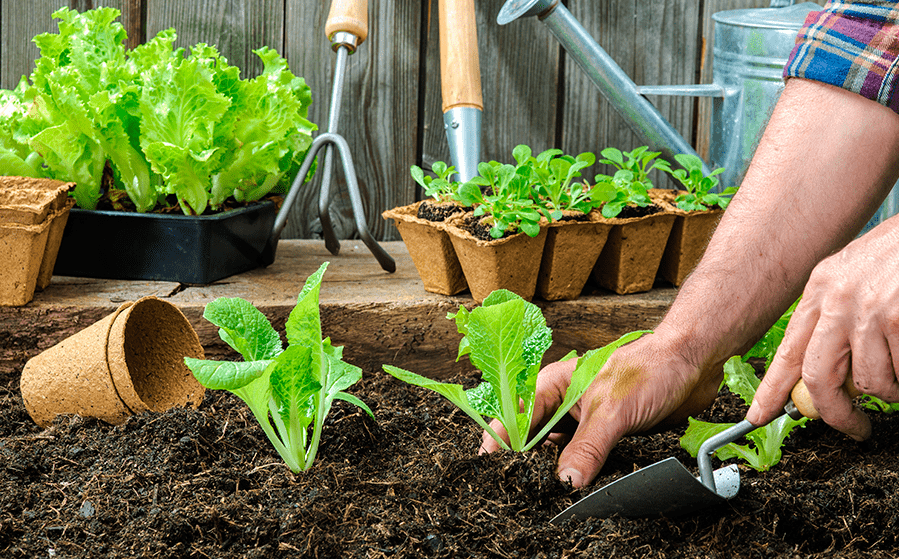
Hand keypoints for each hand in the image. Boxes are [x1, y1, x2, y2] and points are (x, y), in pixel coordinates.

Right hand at [479, 332, 722, 486]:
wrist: (694, 364)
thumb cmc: (651, 368)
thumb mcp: (612, 411)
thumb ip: (587, 448)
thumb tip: (565, 482)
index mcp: (554, 385)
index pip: (515, 416)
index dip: (501, 441)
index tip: (491, 467)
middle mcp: (565, 403)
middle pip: (533, 439)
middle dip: (527, 462)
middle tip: (522, 488)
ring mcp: (585, 420)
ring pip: (559, 452)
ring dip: (556, 471)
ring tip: (547, 493)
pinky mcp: (607, 435)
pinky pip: (585, 460)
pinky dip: (581, 475)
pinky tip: (579, 488)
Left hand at [747, 217, 898, 439]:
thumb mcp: (857, 275)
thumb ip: (837, 316)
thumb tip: (829, 369)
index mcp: (821, 287)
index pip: (789, 349)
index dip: (772, 388)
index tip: (759, 414)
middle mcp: (838, 299)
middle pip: (819, 376)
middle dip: (836, 412)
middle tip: (854, 428)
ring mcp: (870, 310)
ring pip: (870, 381)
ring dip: (890, 391)